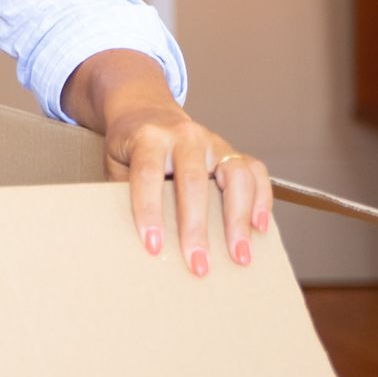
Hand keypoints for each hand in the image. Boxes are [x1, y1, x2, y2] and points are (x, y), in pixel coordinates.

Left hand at [104, 106, 272, 276]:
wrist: (146, 112)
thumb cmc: (130, 148)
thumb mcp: (116, 164)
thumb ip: (124, 193)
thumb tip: (136, 238)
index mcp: (148, 138)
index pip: (148, 174)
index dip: (149, 211)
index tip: (153, 245)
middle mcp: (184, 136)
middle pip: (194, 181)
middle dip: (197, 228)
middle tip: (198, 264)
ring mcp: (212, 142)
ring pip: (234, 175)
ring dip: (238, 219)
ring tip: (239, 255)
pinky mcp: (231, 150)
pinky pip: (255, 171)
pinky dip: (261, 199)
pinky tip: (259, 228)